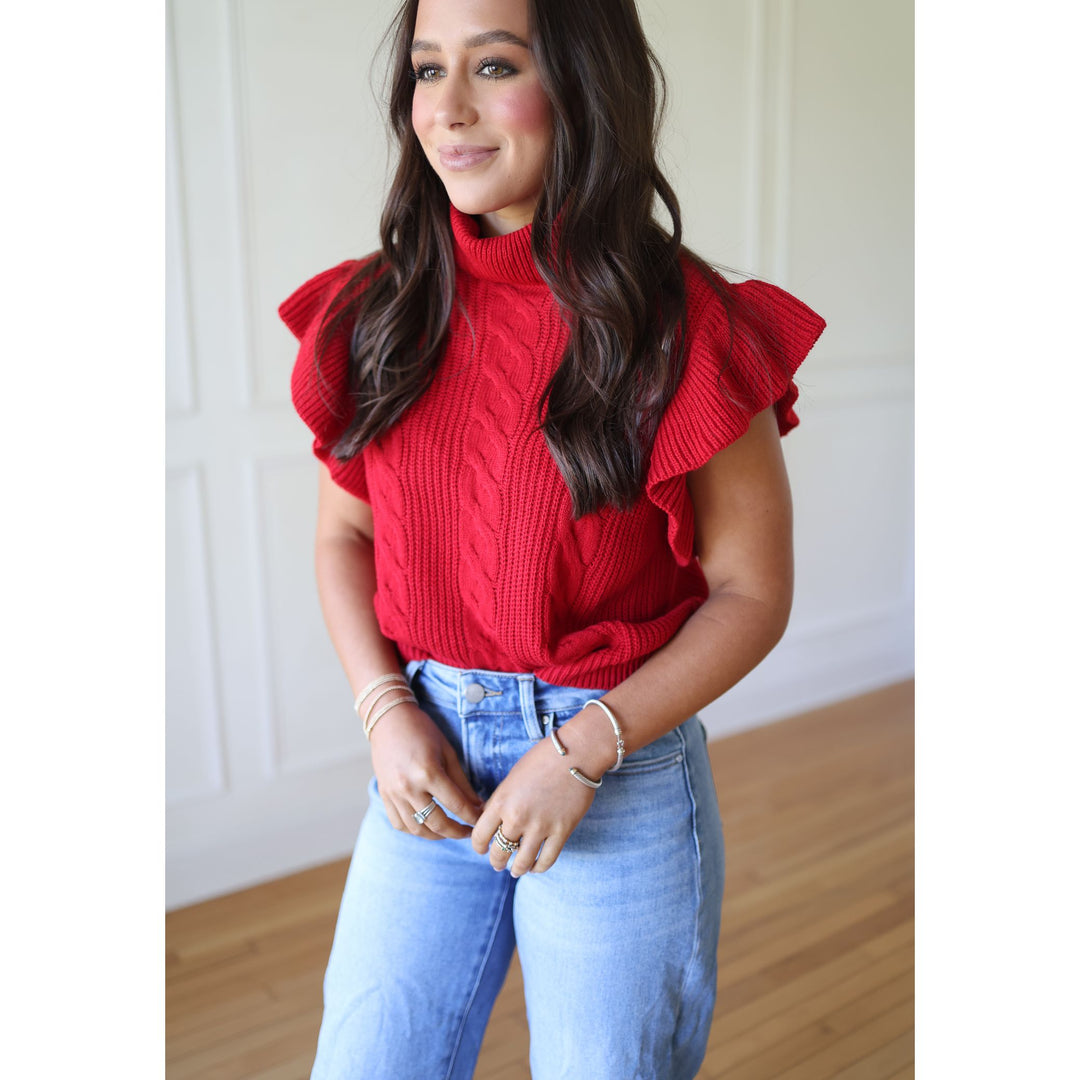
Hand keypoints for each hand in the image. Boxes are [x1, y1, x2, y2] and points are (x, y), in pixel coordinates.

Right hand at [369, 700, 484, 839]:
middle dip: (457, 832)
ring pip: (417, 829)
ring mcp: (394, 794)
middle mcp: (409, 787)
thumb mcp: (448, 752)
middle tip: (469, 832)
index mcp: (428, 773)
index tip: (481, 821)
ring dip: (437, 836)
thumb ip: (462, 782)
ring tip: (449, 831)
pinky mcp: (384, 795)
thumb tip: (477, 805)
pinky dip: (414, 830)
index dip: (472, 817)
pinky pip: (399, 824)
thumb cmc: (422, 731)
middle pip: (437, 823)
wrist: (389, 720)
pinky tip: (427, 827)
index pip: (456, 805)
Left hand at [472, 735, 596, 875]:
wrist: (576, 753)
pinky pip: (546, 860)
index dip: (478, 846)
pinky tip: (535, 866)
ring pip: (521, 862)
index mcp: (501, 801)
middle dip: (496, 861)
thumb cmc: (542, 759)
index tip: (482, 849)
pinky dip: (538, 868)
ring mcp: (540, 827)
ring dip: (516, 869)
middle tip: (498, 863)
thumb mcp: (512, 778)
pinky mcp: (561, 832)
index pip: (480, 836)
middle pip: (499, 852)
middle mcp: (517, 817)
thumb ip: (501, 801)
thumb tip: (491, 820)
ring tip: (516, 870)